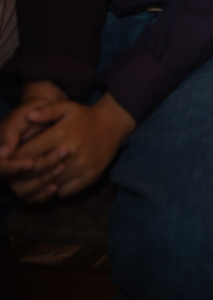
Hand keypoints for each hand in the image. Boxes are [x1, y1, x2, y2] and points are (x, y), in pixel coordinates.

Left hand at [10, 95, 135, 199]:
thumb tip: (27, 117)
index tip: (12, 160)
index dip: (14, 159)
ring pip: (49, 184)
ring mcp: (81, 166)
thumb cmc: (84, 116)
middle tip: (17, 175)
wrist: (113, 124)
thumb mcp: (66, 107)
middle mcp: (71, 152)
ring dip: (38, 184)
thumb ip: (46, 111)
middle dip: (21, 175)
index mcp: (61, 134)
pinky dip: (56, 190)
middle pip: (35, 172)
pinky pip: (65, 192)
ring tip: (32, 180)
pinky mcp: (90, 177)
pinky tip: (53, 183)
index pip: (26, 154)